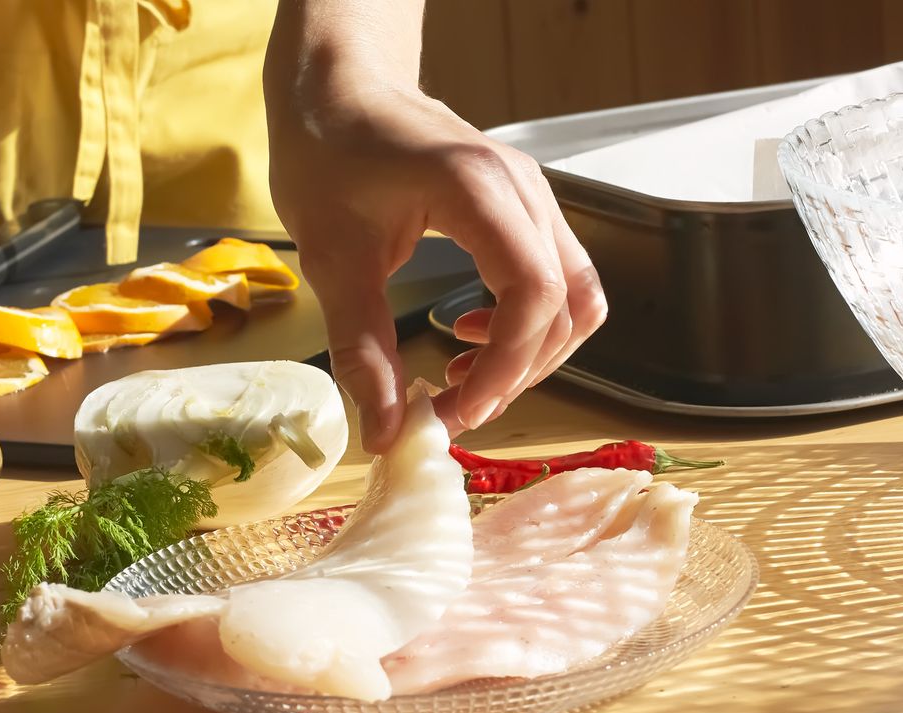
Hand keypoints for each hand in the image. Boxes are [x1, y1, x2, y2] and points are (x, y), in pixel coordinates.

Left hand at [268, 87, 606, 451]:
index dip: (507, 366)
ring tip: (466, 380)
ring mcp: (529, 193)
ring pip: (573, 292)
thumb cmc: (328, 153)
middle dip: (518, 371)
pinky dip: (527, 319)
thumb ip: (362, 348)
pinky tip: (469, 334)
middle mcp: (522, 188)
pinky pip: (554, 273)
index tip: (458, 410)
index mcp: (477, 189)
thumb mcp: (332, 260)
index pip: (533, 292)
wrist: (338, 88)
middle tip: (456, 409)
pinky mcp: (521, 204)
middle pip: (566, 302)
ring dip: (530, 350)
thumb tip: (384, 434)